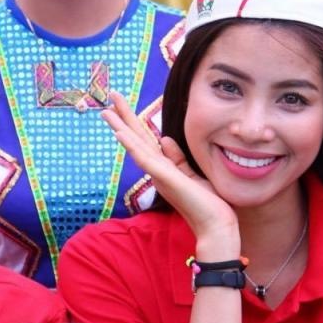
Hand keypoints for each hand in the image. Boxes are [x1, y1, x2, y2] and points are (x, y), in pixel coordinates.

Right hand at [103, 93, 239, 250]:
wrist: (215, 224)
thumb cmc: (207, 203)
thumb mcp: (192, 174)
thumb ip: (177, 158)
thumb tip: (164, 139)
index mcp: (164, 168)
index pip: (146, 141)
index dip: (134, 123)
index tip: (122, 107)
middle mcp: (157, 170)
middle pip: (137, 139)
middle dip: (124, 118)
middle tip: (110, 98)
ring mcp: (159, 174)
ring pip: (135, 146)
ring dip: (121, 128)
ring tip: (106, 111)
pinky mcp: (164, 178)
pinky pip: (145, 159)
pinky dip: (132, 145)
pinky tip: (120, 132)